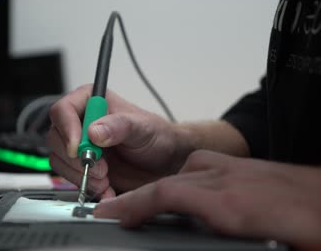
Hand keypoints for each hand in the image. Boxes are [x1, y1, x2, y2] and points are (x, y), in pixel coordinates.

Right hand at [47, 84, 190, 197]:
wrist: (165, 162)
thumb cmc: (156, 136)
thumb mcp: (142, 127)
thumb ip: (119, 126)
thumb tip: (93, 131)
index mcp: (91, 101)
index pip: (63, 110)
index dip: (66, 130)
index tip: (78, 149)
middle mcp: (80, 122)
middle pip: (56, 137)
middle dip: (76, 158)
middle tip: (100, 169)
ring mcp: (79, 146)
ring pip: (60, 159)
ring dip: (81, 174)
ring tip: (105, 180)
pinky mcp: (82, 167)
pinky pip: (70, 177)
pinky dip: (86, 186)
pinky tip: (106, 189)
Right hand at [94, 150, 320, 249]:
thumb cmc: (310, 224)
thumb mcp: (258, 245)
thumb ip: (214, 232)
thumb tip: (188, 231)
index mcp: (229, 204)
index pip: (166, 195)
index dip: (133, 205)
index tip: (111, 214)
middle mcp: (227, 179)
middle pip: (168, 183)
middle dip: (136, 199)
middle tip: (112, 213)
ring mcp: (235, 169)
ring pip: (182, 173)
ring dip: (158, 190)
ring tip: (140, 207)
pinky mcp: (242, 168)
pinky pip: (201, 169)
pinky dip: (181, 182)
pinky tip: (180, 193)